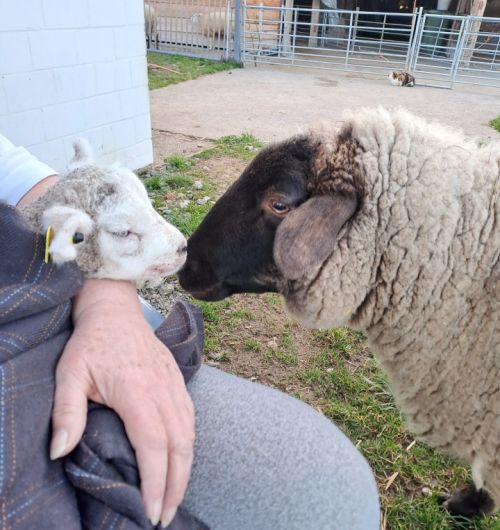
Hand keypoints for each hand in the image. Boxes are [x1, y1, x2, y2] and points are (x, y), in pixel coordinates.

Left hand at [50, 279, 194, 527]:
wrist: (115, 311)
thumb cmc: (91, 343)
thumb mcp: (69, 373)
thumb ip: (67, 412)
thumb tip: (60, 451)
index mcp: (137, 391)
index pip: (153, 445)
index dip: (156, 481)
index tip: (152, 511)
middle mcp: (162, 390)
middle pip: (180, 445)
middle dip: (176, 485)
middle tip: (165, 516)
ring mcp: (174, 384)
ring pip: (190, 433)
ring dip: (186, 468)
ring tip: (175, 495)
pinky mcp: (178, 380)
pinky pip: (190, 417)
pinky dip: (189, 444)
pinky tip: (182, 458)